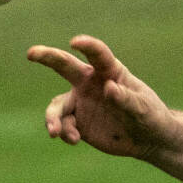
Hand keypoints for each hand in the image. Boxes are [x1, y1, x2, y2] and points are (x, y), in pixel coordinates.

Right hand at [27, 35, 174, 158]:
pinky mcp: (78, 122)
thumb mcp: (143, 109)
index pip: (98, 55)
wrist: (148, 140)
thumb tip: (108, 87)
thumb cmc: (150, 116)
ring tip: (55, 132)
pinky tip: (73, 140)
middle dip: (47, 57)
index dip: (87, 46)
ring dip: (53, 117)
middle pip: (65, 66)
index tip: (75, 42)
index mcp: (110, 72)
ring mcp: (81, 102)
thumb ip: (127, 99)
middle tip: (31, 53)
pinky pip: (63, 125)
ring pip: (58, 105)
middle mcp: (90, 83)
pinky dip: (65, 132)